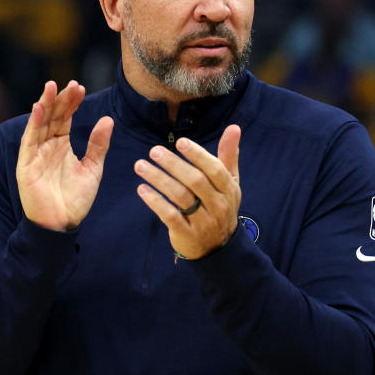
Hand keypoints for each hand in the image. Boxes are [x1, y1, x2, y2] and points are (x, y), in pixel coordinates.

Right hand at [16, 80, 113, 230]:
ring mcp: (35, 154)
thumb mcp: (93, 168)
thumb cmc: (76, 199)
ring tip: (51, 87)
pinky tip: (38, 109)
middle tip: (70, 84)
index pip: (66, 117)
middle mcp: (47, 146)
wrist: (62, 224)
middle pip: (53, 116)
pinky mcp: (26, 165)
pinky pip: (29, 141)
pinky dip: (33, 124)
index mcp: (62, 145)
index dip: (72, 102)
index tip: (81, 87)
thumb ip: (99, 144)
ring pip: (39, 124)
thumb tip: (108, 119)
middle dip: (60, 99)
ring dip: (45, 105)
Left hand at [134, 125, 241, 258]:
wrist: (218, 248)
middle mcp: (218, 205)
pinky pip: (170, 215)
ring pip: (180, 196)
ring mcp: (203, 222)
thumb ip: (228, 155)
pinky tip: (142, 189)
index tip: (180, 142)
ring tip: (141, 166)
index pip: (214, 169)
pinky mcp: (187, 234)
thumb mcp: (229, 182)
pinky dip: (155, 201)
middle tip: (154, 151)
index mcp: (228, 189)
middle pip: (195, 181)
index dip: (197, 155)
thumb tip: (234, 127)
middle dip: (173, 164)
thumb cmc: (220, 206)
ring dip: (159, 179)